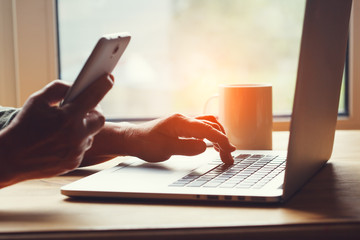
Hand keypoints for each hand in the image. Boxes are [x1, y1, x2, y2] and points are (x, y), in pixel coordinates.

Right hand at [0, 75, 112, 187]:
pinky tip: (61, 140)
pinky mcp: (74, 162)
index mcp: (67, 118)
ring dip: (83, 128)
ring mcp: (76, 151)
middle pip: (100, 118)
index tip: (109, 78)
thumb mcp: (36, 101)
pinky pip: (82, 147)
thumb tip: (75, 87)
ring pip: (91, 134)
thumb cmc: (22, 127)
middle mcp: (76, 135)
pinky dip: (75, 141)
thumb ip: (58, 89)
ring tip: (65, 126)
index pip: (92, 97)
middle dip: (93, 111)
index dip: (102, 86)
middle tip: (83, 108)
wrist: (10, 159)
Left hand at [83, 114, 235, 165]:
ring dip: (218, 136)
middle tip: (228, 157)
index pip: (207, 129)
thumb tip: (204, 147)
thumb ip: (185, 147)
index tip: (229, 151)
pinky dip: (211, 135)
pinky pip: (202, 128)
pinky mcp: (183, 127)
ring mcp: (184, 122)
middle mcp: (184, 119)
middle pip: (211, 126)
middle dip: (222, 140)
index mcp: (180, 122)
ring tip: (225, 152)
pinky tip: (214, 144)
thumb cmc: (145, 143)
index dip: (220, 140)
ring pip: (208, 125)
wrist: (133, 139)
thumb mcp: (164, 149)